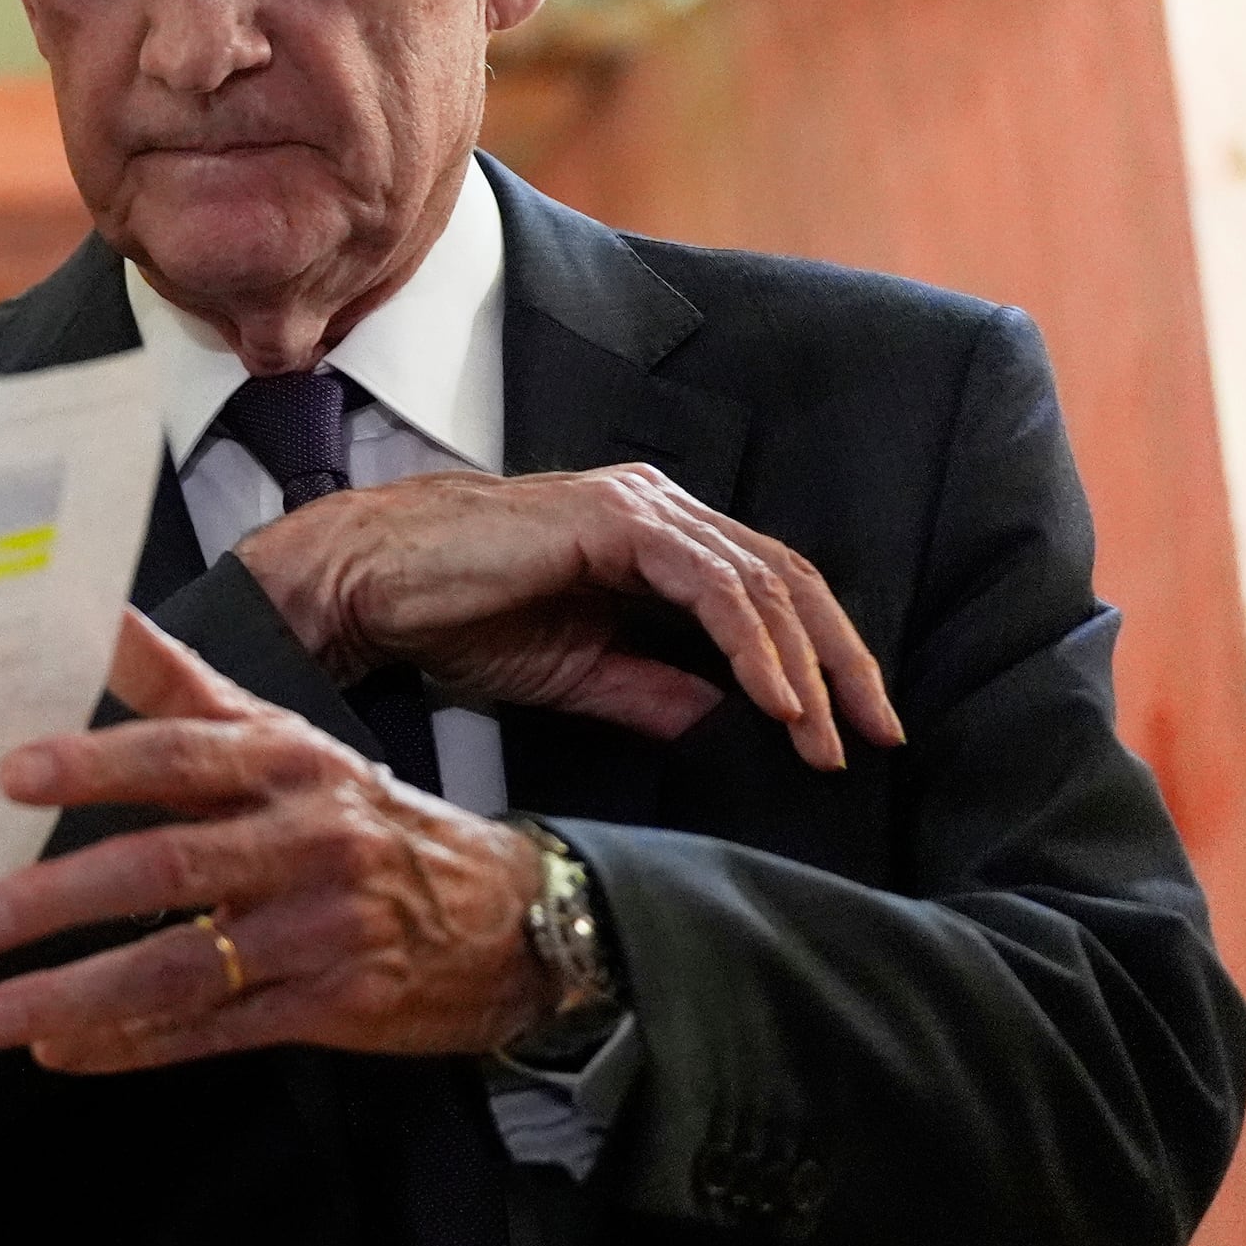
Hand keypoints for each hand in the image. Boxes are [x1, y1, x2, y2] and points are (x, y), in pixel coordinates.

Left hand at [0, 612, 549, 1067]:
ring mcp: (318, 930)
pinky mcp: (332, 1006)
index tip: (12, 773)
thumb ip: (182, 686)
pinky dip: (133, 1047)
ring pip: (182, 966)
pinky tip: (62, 1051)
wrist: (508, 915)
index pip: (180, 753)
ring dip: (78, 993)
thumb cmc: (363, 818)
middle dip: (60, 896)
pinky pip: (215, 1030)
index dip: (95, 761)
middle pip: (168, 864)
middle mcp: (303, 841)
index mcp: (284, 762)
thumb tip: (98, 616)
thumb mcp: (287, 737)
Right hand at [237, 462, 898, 768]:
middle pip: (790, 580)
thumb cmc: (454, 617)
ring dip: (806, 668)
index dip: (823, 661)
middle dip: (843, 665)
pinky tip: (776, 702)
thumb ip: (653, 690)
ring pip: (764, 582)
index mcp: (656, 539)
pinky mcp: (617, 520)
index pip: (768, 594)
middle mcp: (660, 509)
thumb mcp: (576, 673)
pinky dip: (755, 646)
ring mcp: (641, 507)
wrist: (370, 586)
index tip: (853, 735)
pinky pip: (714, 585)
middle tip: (875, 738)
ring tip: (823, 739)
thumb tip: (726, 722)